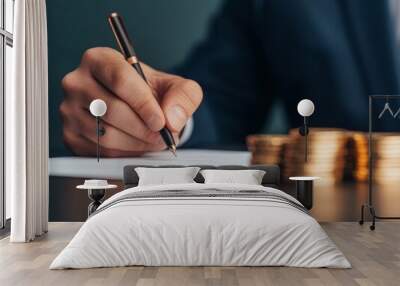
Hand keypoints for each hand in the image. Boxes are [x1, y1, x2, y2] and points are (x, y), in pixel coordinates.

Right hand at [60, 47, 202, 156]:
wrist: (136, 107)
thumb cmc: (151, 92)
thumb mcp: (175, 86)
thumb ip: (183, 96)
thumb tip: (172, 119)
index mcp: (99, 59)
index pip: (120, 80)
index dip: (143, 104)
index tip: (161, 121)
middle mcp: (77, 82)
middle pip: (112, 110)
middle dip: (144, 129)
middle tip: (162, 136)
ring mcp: (69, 110)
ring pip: (106, 135)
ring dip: (137, 144)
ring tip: (153, 140)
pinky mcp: (70, 135)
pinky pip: (100, 152)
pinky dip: (124, 154)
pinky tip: (137, 145)